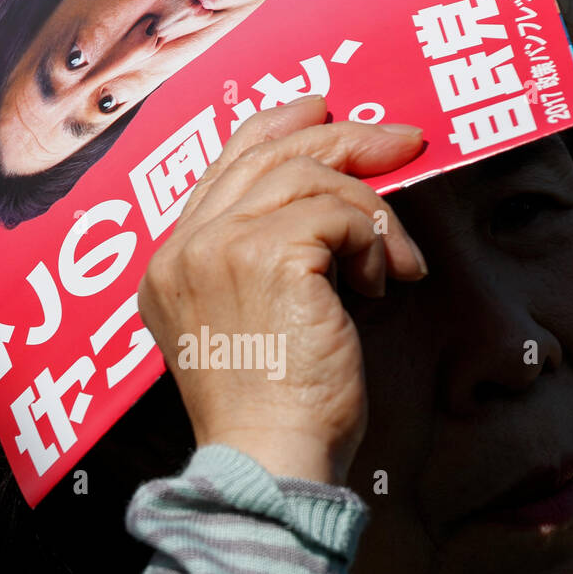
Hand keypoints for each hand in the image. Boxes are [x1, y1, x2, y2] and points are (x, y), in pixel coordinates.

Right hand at [137, 96, 426, 483]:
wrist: (272, 459)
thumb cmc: (277, 410)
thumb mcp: (254, 323)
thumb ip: (264, 259)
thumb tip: (333, 198)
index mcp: (170, 266)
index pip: (223, 167)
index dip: (278, 130)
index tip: (326, 114)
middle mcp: (182, 249)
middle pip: (265, 155)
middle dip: (341, 139)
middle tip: (403, 141)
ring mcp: (217, 248)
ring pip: (307, 177)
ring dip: (370, 212)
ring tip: (396, 263)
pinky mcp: (265, 256)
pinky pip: (338, 214)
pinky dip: (375, 243)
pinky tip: (384, 286)